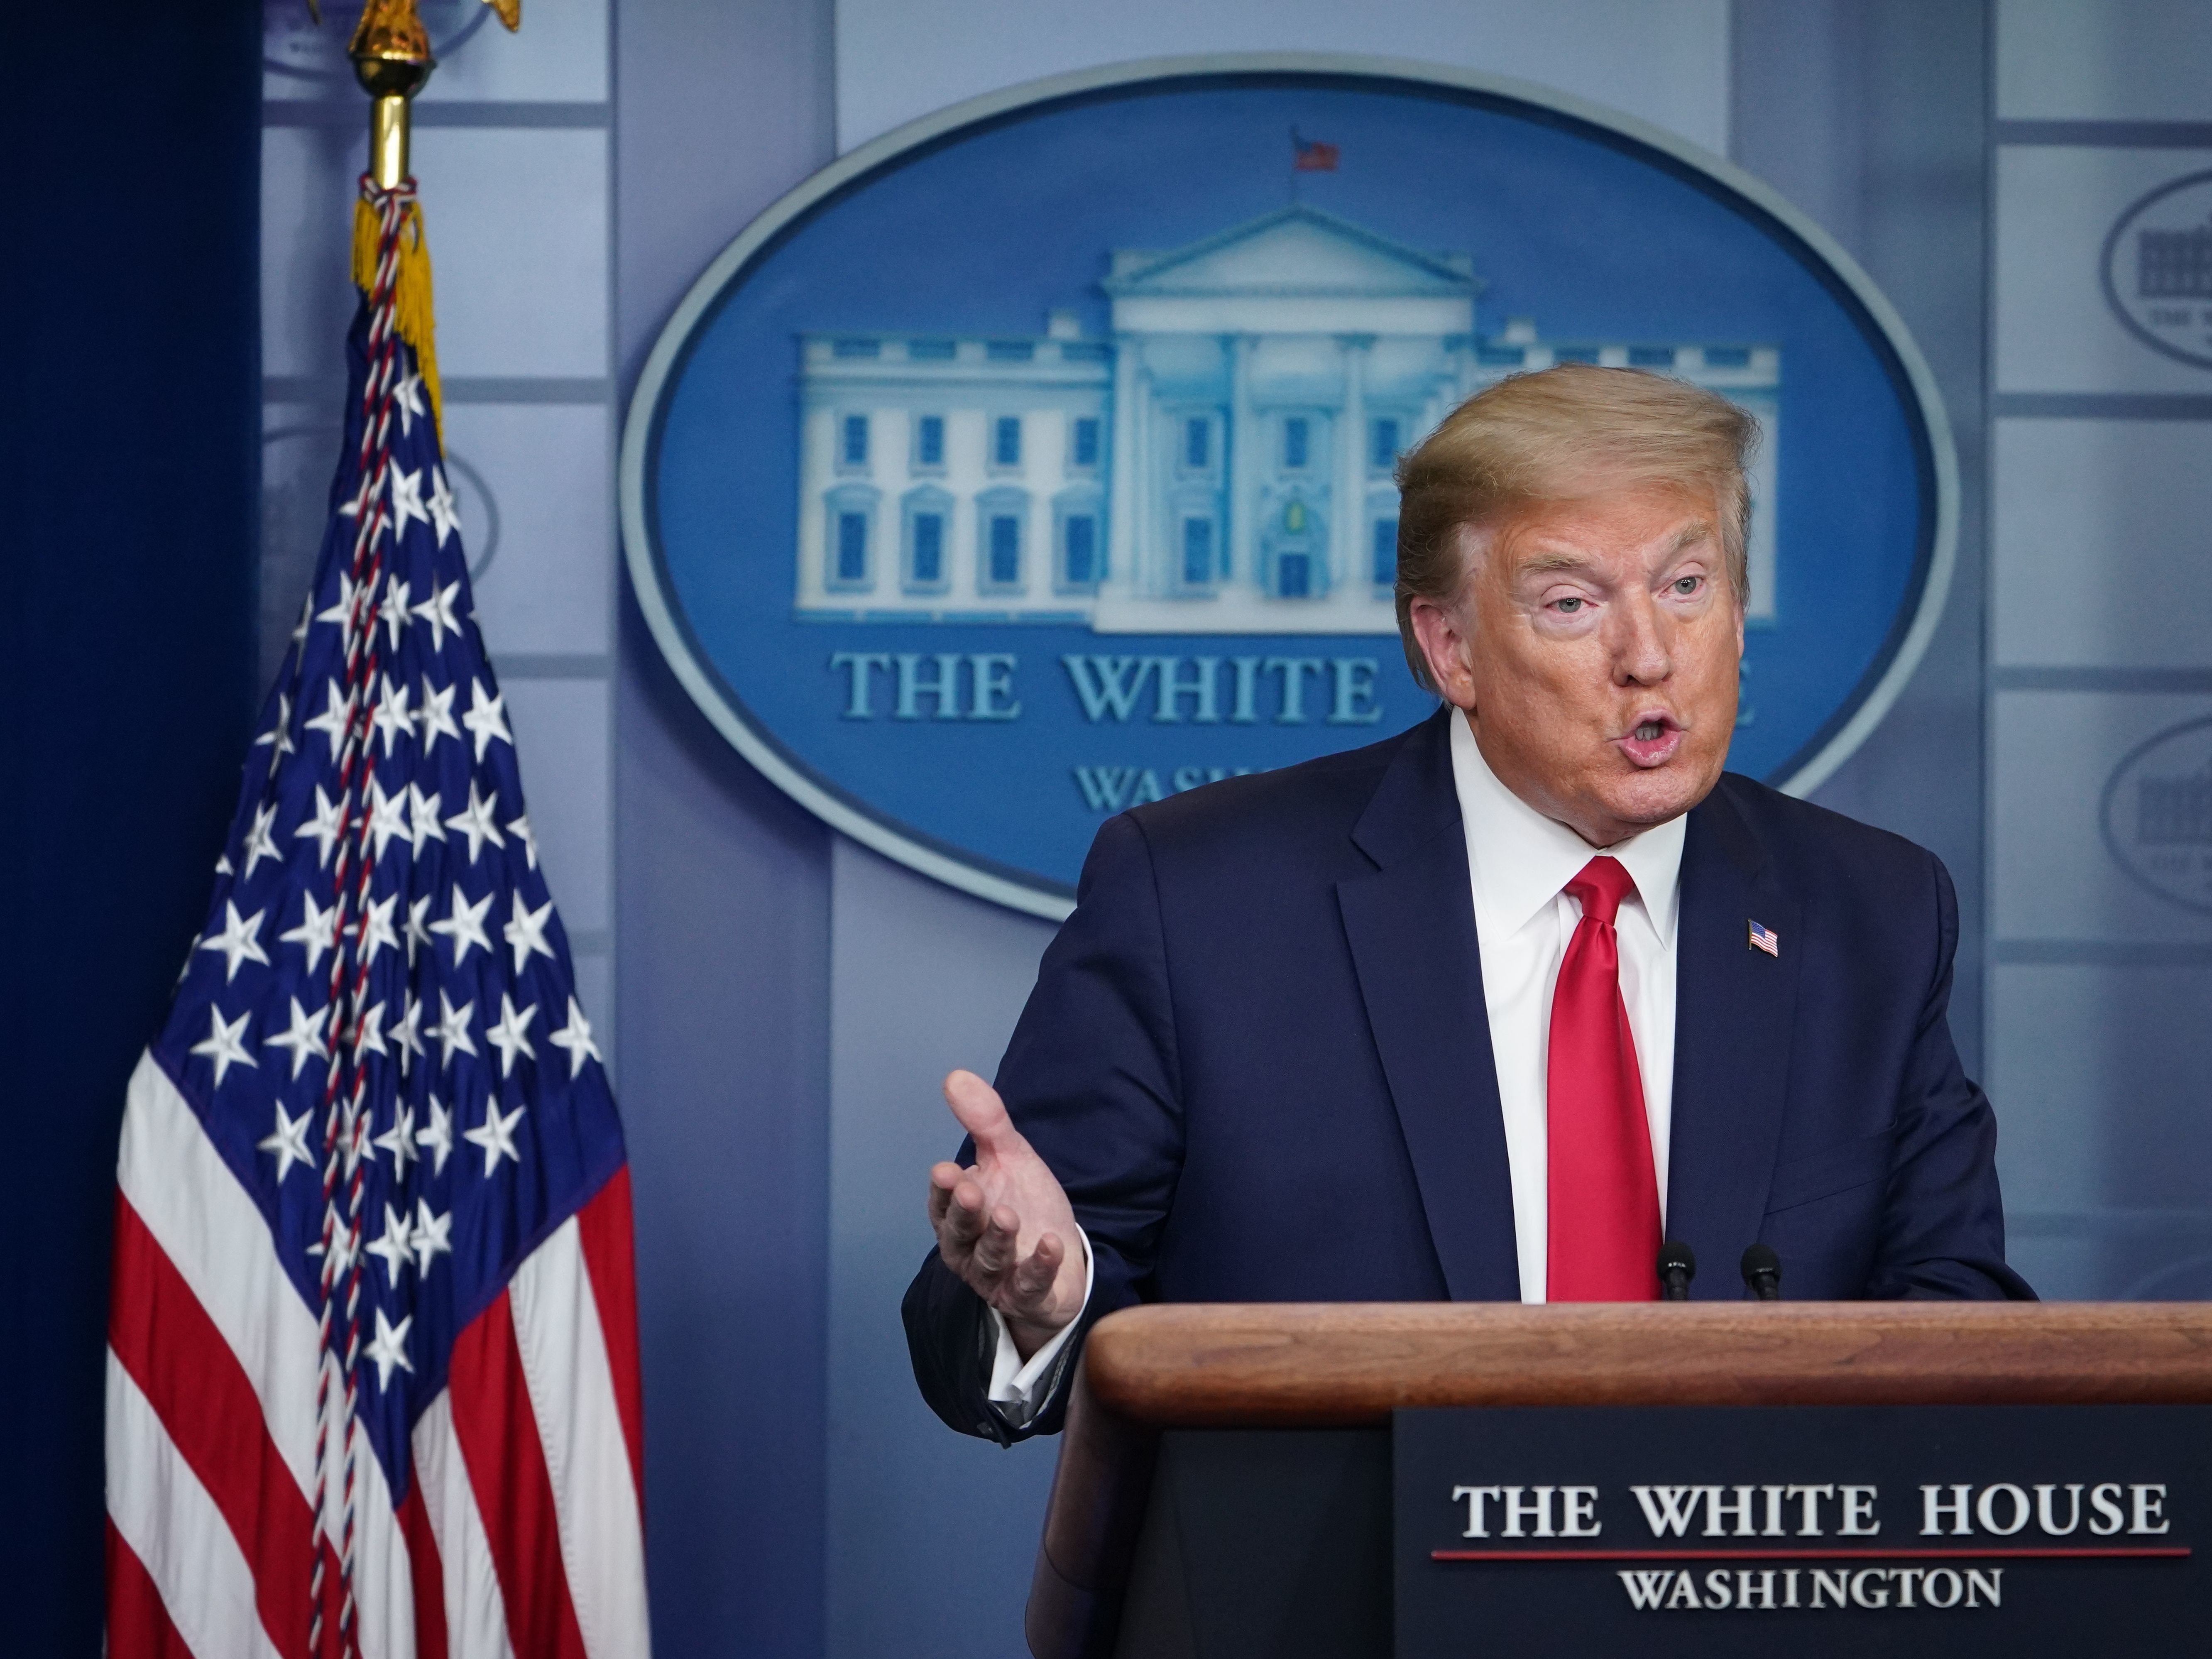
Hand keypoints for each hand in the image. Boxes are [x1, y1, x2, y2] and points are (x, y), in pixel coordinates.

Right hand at [927, 1069, 1087, 1359]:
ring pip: (990, 1261)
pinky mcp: (1028, 1296)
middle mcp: (969, 1249)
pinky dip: (1039, 1266)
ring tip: (1009, 1217)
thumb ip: (985, 1123)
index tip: (946, 1170)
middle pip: (960, 1234)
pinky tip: (1051, 1244)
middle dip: (964, 1214)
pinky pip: (1029, 1286)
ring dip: (998, 1240)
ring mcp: (998, 1277)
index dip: (943, 1190)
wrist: (1063, 1258)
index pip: (943, 1204)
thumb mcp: (1010, 1159)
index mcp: (959, 1215)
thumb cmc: (1027, 1206)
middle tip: (971, 1191)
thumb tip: (955, 1076)